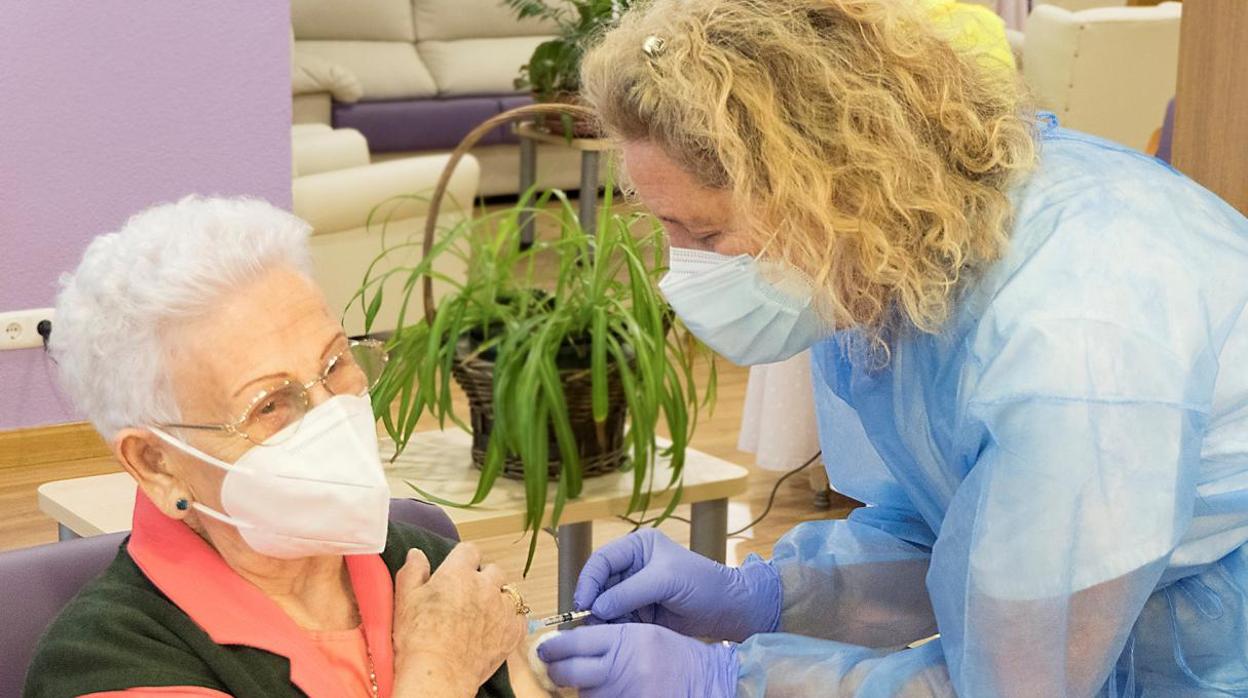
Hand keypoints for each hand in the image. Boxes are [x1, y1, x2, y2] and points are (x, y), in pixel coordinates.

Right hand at [392, 544, 526, 695]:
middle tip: (469, 595)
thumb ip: (412, 572)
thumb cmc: (419, 639)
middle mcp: (485, 586)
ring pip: (509, 592)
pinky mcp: (513, 631)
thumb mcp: (405, 600)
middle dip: (483, 578)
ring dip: (498, 598)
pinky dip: (510, 620)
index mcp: (458, 573)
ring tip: (484, 613)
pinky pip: (519, 617)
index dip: (463, 559)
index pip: (469, 550)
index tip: (459, 568)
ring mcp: (502, 608)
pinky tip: (496, 628)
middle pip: (493, 570)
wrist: (439, 674)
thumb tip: (417, 555)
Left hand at [538, 623, 737, 696]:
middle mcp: (621, 666)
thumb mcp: (643, 634)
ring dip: (581, 690)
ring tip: (593, 682)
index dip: (552, 647)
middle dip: (556, 672)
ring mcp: (625, 692)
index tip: (544, 649)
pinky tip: (607, 693)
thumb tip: (568, 646)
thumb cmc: (676, 654)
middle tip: (554, 669)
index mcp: (624, 638)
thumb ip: (608, 639)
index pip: (573, 642)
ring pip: (582, 695)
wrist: (708, 679)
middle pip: (568, 672)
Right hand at [574, 529, 779, 640]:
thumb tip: (596, 606)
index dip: (589, 580)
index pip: (602, 560)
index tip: (583, 601)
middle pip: (599, 583)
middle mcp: (632, 566)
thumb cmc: (703, 583)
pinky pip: (617, 619)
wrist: (727, 609)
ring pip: (605, 604)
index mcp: (637, 546)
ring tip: (606, 630)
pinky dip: (614, 627)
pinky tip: (619, 633)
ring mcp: (634, 590)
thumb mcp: (665, 580)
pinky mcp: (639, 611)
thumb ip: (629, 592)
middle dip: (593, 602)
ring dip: (603, 618)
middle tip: (588, 621)